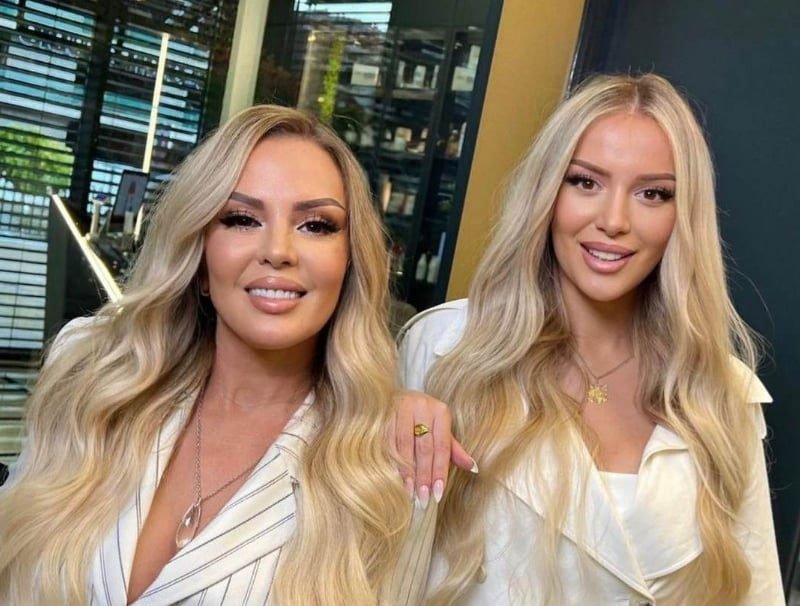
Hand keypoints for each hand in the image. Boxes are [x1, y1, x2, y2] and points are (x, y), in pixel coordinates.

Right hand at [391, 390, 477, 507]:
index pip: (442, 446)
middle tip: (424, 497)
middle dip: (424, 475)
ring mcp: (401, 408)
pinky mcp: (384, 413)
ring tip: (410, 492)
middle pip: (424, 447)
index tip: (438, 492)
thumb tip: (474, 468)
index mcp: (440, 411)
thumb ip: (453, 449)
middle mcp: (422, 406)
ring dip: (407, 471)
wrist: (396, 395)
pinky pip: (388, 441)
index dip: (440, 470)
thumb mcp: (440, 429)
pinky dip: (392, 461)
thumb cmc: (423, 417)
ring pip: (405, 445)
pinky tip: (395, 477)